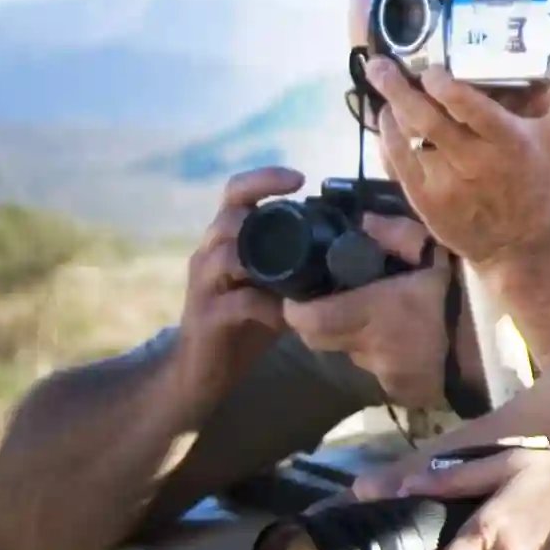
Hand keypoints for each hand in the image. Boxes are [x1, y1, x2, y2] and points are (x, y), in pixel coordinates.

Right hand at [169, 167, 298, 407]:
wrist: (200, 371)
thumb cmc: (242, 323)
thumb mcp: (272, 286)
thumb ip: (297, 264)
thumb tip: (349, 248)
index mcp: (226, 240)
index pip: (234, 193)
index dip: (263, 179)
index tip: (299, 178)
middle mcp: (209, 255)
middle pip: (229, 217)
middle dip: (264, 211)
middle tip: (305, 215)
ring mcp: (204, 285)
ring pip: (227, 254)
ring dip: (267, 259)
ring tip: (302, 269)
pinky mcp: (207, 317)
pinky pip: (238, 302)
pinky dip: (268, 306)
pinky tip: (289, 315)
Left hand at [281, 215, 476, 412]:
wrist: (513, 346)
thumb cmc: (473, 292)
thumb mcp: (439, 248)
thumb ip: (395, 233)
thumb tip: (363, 222)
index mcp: (375, 312)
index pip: (307, 319)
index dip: (295, 307)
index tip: (300, 293)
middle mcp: (373, 351)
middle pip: (319, 341)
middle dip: (317, 320)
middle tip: (333, 299)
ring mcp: (389, 378)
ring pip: (353, 355)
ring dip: (357, 337)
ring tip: (381, 317)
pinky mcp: (406, 394)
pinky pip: (381, 373)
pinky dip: (385, 357)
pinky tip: (408, 342)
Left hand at [365, 0, 549, 268]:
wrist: (518, 242)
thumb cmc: (535, 182)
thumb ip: (549, 96)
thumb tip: (547, 54)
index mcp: (507, 140)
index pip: (466, 104)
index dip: (441, 82)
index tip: (430, 69)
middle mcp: (473, 161)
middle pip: (425, 117)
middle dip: (396, 86)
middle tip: (379, 64)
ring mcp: (444, 182)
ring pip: (406, 137)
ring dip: (390, 108)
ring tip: (382, 86)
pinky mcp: (424, 200)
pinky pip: (396, 161)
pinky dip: (388, 137)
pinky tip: (388, 120)